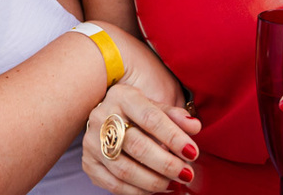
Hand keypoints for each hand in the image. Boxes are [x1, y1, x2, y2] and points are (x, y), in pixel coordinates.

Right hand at [81, 84, 201, 194]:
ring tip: (173, 183)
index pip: (151, 118)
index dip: (174, 137)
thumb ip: (175, 116)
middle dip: (166, 163)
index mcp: (123, 97)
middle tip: (186, 173)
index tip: (192, 152)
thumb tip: (194, 127)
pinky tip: (154, 189)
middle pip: (137, 145)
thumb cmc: (137, 110)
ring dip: (154, 181)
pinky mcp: (89, 163)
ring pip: (125, 169)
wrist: (106, 113)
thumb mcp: (155, 105)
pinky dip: (137, 191)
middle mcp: (102, 117)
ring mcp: (92, 141)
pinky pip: (114, 184)